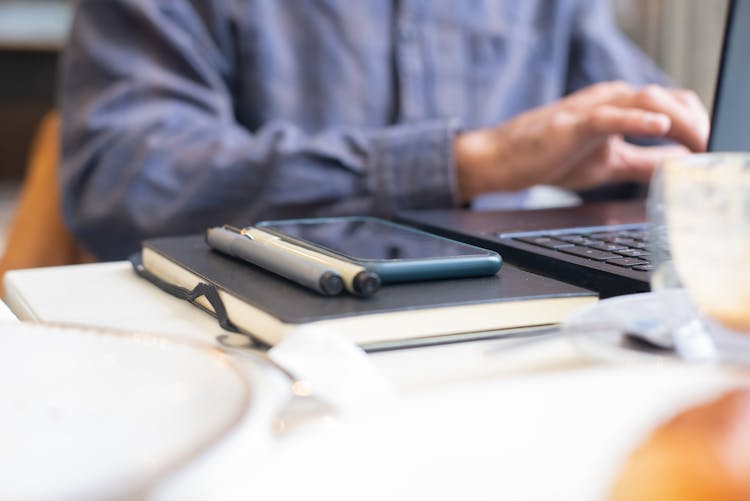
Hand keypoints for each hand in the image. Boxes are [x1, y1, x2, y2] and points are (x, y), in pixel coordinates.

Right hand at [454, 81, 709, 201]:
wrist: (503, 159)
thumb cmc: (549, 158)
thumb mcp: (610, 163)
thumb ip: (646, 162)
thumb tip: (680, 166)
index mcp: (620, 107)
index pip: (672, 107)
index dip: (697, 126)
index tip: (712, 151)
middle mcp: (611, 99)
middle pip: (668, 99)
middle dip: (696, 123)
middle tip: (711, 150)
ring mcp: (592, 108)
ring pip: (647, 100)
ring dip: (679, 120)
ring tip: (699, 142)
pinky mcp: (574, 122)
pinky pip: (610, 115)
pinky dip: (638, 119)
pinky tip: (660, 127)